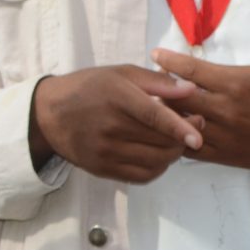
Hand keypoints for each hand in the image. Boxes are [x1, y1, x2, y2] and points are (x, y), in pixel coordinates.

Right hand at [29, 65, 202, 183]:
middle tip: (193, 128)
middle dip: (182, 138)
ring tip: (174, 141)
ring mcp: (105, 151)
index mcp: (116, 97)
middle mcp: (109, 127)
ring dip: (172, 155)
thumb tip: (191, 88)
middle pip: (158, 141)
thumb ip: (158, 82)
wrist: (50, 114)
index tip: (198, 137)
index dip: (178, 127)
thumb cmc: (90, 88)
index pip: (153, 116)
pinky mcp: (102, 169)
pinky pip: (141, 176)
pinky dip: (157, 168)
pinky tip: (158, 156)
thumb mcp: (121, 73)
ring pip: (153, 162)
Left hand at [149, 49, 249, 175]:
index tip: (155, 55)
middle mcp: (226, 110)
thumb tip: (196, 72)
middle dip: (160, 90)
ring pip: (180, 125)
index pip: (192, 70)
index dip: (169, 62)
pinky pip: (190, 149)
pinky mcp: (224, 157)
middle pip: (178, 99)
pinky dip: (176, 138)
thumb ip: (226, 75)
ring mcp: (223, 136)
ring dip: (164, 116)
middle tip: (147, 83)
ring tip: (152, 108)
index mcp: (236, 84)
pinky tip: (169, 132)